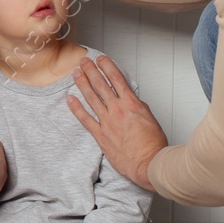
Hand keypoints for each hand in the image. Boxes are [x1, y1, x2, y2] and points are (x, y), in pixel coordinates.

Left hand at [67, 55, 167, 191]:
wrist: (148, 162)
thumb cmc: (152, 144)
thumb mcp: (150, 118)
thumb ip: (139, 107)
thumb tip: (133, 102)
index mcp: (132, 104)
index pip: (117, 79)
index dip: (107, 66)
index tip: (101, 59)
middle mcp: (117, 110)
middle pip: (101, 85)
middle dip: (91, 70)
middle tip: (84, 61)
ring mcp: (107, 122)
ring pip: (91, 98)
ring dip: (82, 83)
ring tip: (76, 73)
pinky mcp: (100, 135)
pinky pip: (85, 119)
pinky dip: (76, 108)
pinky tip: (70, 99)